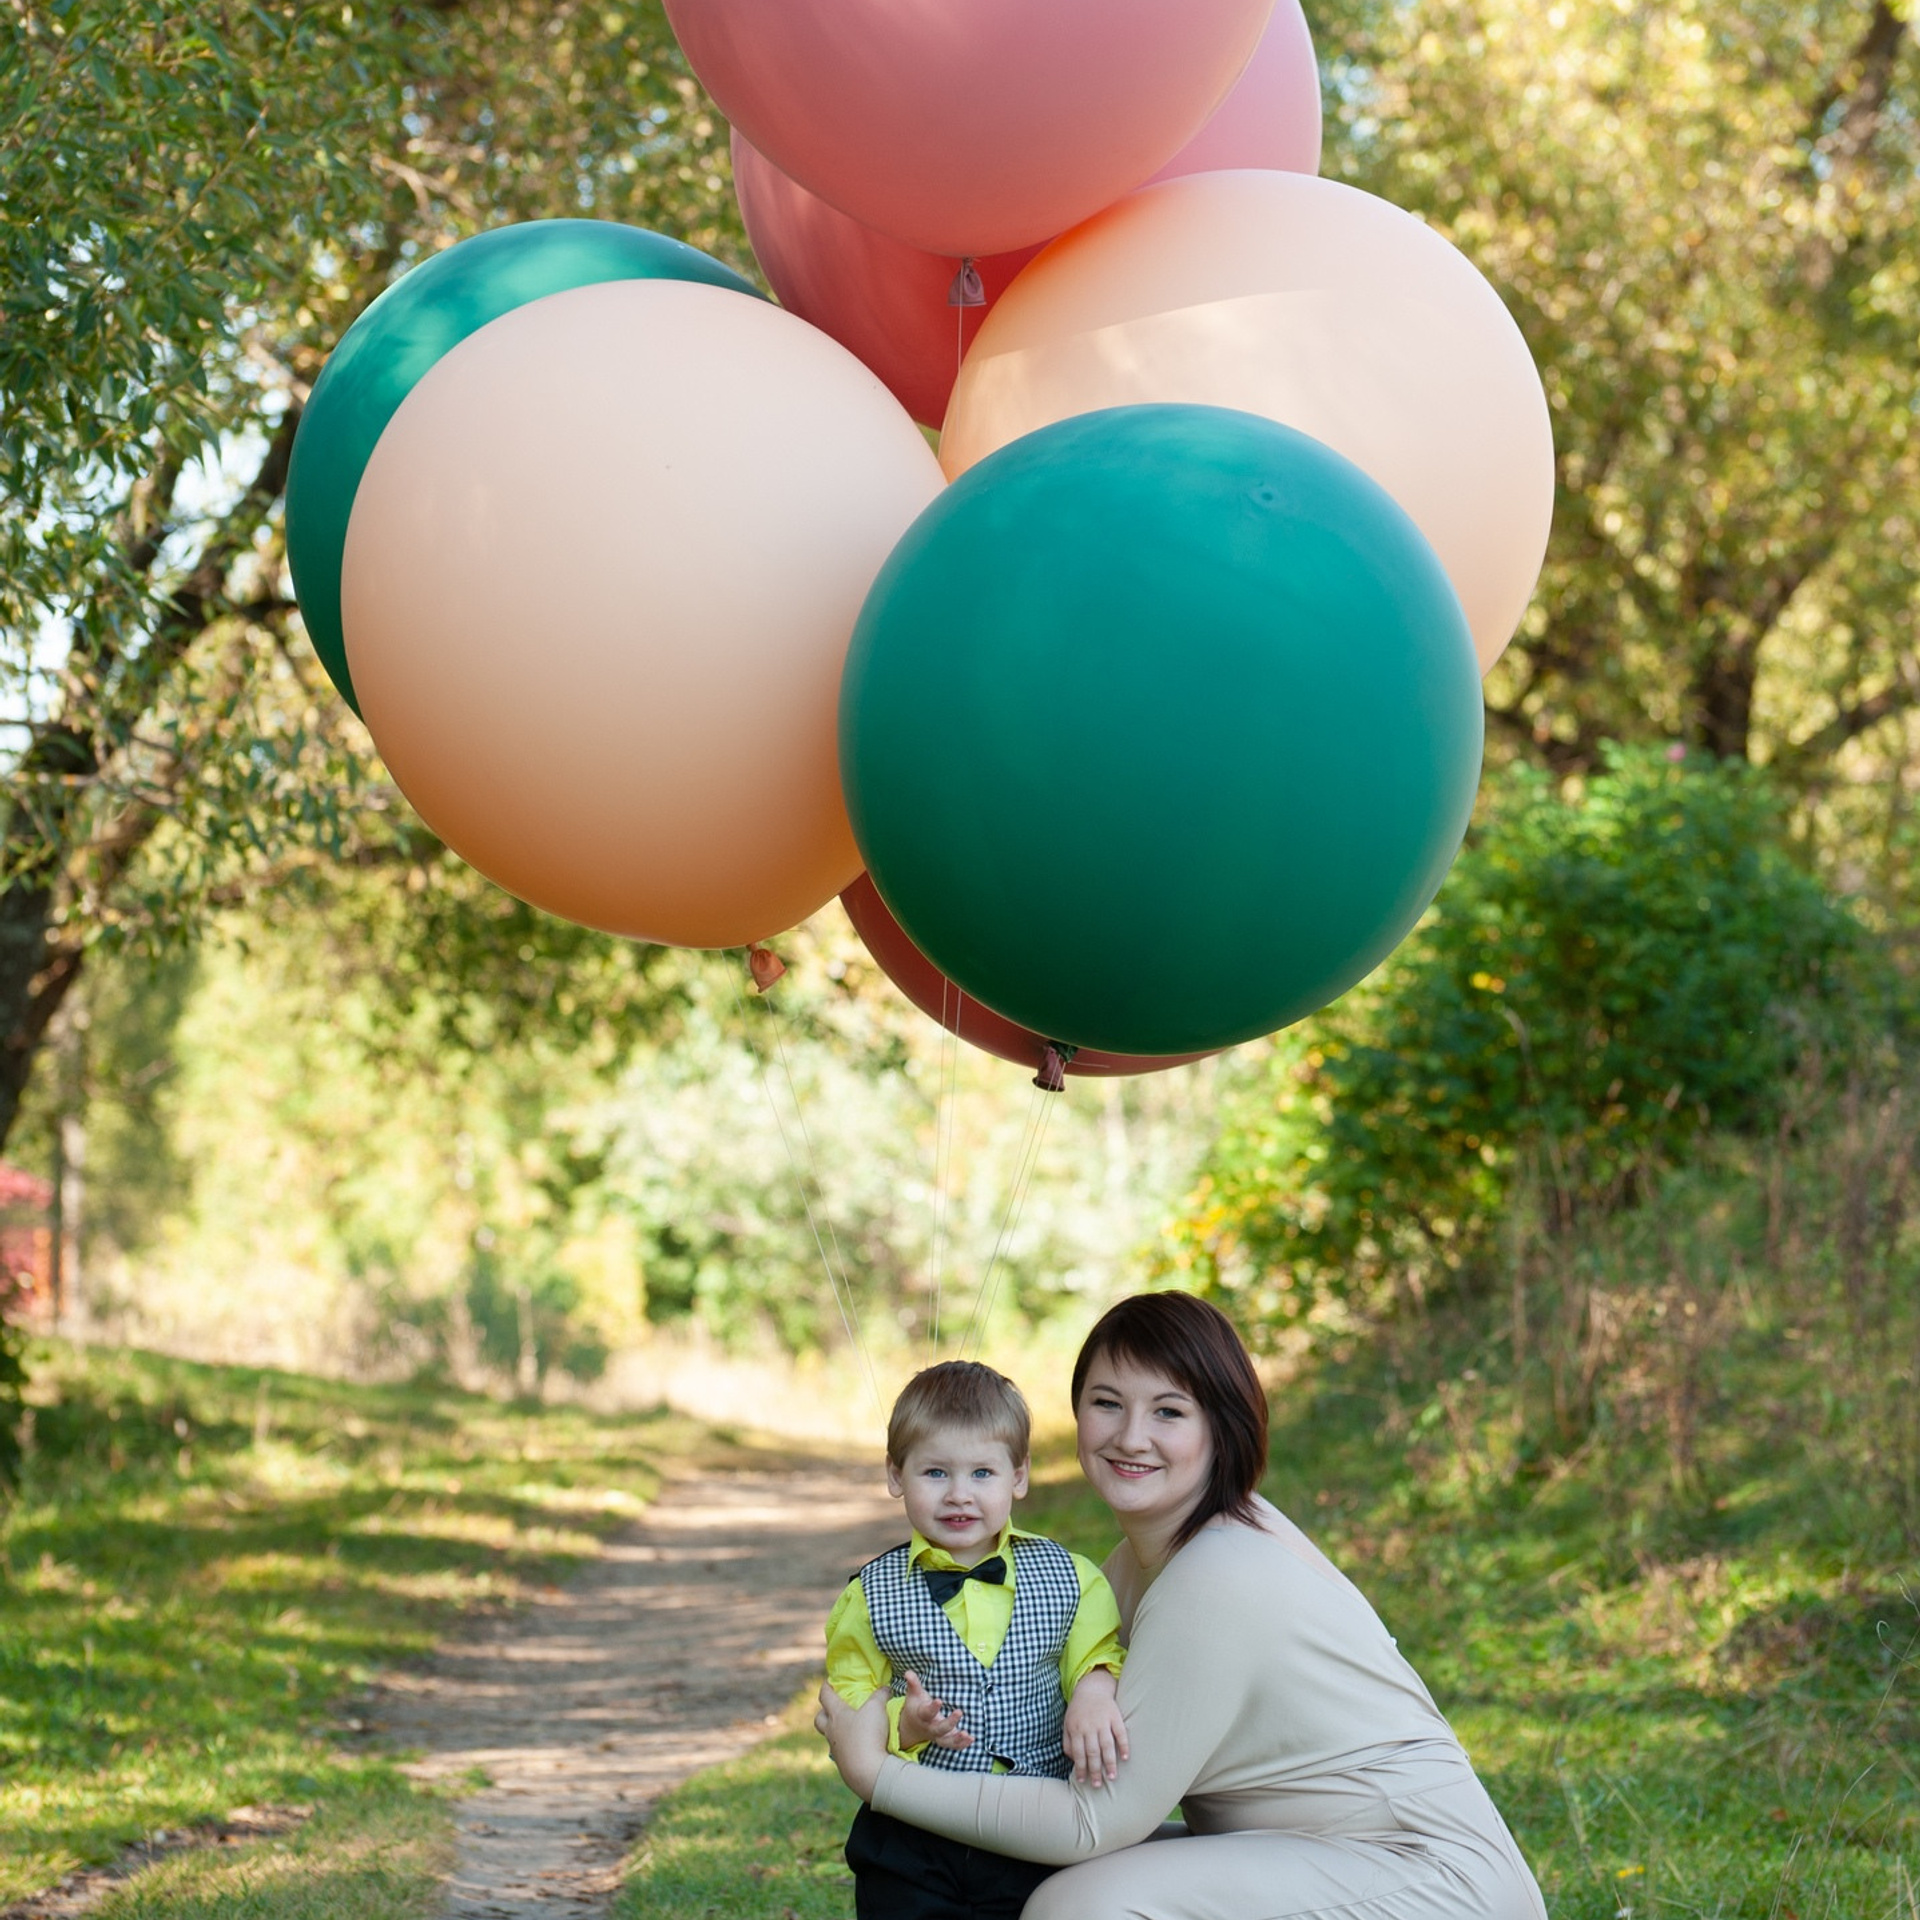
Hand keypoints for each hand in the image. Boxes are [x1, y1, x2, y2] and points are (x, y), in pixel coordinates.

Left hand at [815, 1682, 890, 1801]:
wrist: (867, 1772)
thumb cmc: (869, 1735)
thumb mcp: (877, 1709)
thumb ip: (880, 1695)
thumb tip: (885, 1688)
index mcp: (837, 1715)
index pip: (825, 1696)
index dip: (826, 1687)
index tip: (828, 1682)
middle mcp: (832, 1732)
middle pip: (819, 1720)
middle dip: (823, 1712)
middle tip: (832, 1708)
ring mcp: (836, 1751)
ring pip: (829, 1738)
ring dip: (835, 1732)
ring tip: (848, 1729)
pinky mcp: (843, 1766)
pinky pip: (840, 1753)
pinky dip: (846, 1748)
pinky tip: (857, 1747)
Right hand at [898, 1671, 974, 1751]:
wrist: (912, 1727)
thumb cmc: (916, 1706)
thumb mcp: (913, 1694)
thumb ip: (913, 1683)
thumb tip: (908, 1672)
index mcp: (922, 1716)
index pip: (927, 1713)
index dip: (932, 1707)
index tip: (939, 1700)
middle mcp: (929, 1728)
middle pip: (939, 1729)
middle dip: (949, 1722)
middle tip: (959, 1711)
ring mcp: (937, 1736)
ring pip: (946, 1741)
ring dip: (957, 1739)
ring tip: (967, 1735)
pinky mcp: (944, 1739)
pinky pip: (952, 1746)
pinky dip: (961, 1745)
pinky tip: (971, 1739)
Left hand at [1061, 1667, 1128, 1785]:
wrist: (1092, 1688)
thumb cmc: (1079, 1711)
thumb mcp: (1068, 1724)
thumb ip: (1068, 1742)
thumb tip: (1073, 1760)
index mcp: (1076, 1729)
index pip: (1078, 1753)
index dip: (1080, 1768)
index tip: (1083, 1781)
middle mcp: (1089, 1726)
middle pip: (1093, 1752)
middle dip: (1095, 1770)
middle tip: (1098, 1784)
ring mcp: (1103, 1721)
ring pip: (1106, 1745)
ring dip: (1109, 1762)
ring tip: (1112, 1777)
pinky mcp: (1115, 1716)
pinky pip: (1120, 1732)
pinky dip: (1124, 1745)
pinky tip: (1126, 1757)